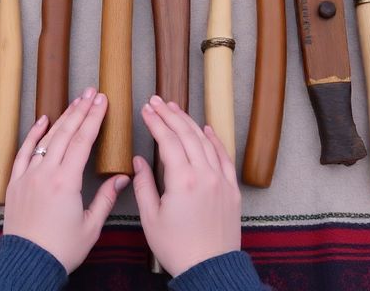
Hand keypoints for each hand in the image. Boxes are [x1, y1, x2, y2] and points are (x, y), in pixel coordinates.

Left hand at [3, 87, 129, 273]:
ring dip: (62, 118)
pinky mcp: (16, 183)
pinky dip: (34, 134)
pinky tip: (43, 121)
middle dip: (80, 110)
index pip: (82, 141)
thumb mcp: (90, 226)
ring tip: (75, 102)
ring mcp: (28, 176)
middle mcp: (45, 174)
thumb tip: (122, 178)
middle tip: (92, 92)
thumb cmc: (60, 249)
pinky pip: (24, 152)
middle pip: (65, 133)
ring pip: (46, 139)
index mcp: (66, 182)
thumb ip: (106, 198)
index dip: (94, 118)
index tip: (103, 101)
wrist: (28, 262)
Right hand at [132, 95, 241, 276]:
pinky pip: (224, 157)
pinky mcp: (231, 189)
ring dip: (190, 123)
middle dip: (170, 115)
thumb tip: (138, 162)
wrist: (209, 268)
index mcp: (182, 181)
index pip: (168, 140)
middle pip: (187, 134)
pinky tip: (206, 129)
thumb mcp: (150, 218)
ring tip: (176, 109)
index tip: (146, 109)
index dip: (156, 122)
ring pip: (205, 142)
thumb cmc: (177, 248)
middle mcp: (204, 175)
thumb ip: (143, 185)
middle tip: (157, 101)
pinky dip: (215, 140)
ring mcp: (221, 180)